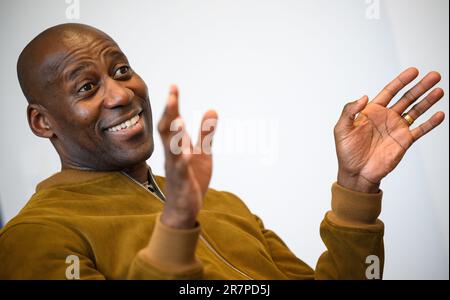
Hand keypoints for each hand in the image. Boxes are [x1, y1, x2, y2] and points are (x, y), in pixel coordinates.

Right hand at [158, 85, 217, 228]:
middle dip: (170, 113)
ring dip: (175, 135)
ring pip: (172, 150)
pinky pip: (180, 172)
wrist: (185, 208)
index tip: (174, 86)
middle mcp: (172, 155)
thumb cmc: (191, 178)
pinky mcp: (182, 183)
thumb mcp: (203, 153)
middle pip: (167, 131)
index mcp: (177, 146)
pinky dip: (183, 162)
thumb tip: (212, 110)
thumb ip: (206, 133)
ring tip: (179, 120)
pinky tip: (187, 154)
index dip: (173, 105)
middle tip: (172, 94)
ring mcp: (175, 169)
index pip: (172, 122)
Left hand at [334, 68, 444, 192]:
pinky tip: (439, 114)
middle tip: (434, 75)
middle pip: (407, 98)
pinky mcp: (404, 141)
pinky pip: (420, 129)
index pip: (389, 91)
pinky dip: (430, 123)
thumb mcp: (341, 129)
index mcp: (372, 111)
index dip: (401, 81)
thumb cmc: (346, 152)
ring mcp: (397, 129)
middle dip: (420, 86)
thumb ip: (350, 111)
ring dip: (428, 101)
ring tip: (439, 90)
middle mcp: (387, 117)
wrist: (356, 173)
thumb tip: (363, 97)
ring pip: (416, 111)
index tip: (414, 71)